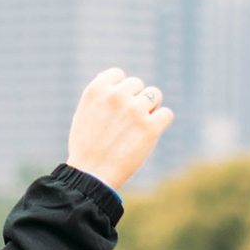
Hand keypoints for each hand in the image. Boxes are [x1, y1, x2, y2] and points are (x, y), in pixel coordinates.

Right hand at [67, 68, 173, 191]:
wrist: (91, 174)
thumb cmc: (86, 146)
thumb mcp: (84, 114)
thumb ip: (100, 96)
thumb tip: (114, 80)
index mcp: (97, 90)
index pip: (118, 75)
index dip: (120, 89)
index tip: (117, 106)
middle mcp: (116, 95)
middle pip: (138, 84)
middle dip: (135, 99)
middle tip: (126, 121)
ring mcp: (135, 110)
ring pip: (154, 94)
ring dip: (150, 107)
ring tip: (138, 125)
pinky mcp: (150, 127)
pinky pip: (166, 114)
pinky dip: (160, 122)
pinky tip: (149, 133)